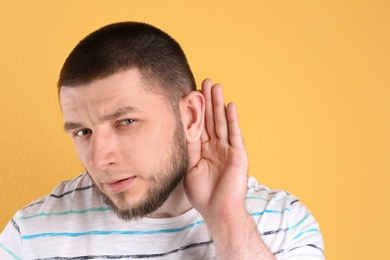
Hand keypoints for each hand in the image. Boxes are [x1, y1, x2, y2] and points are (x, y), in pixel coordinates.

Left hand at [184, 79, 248, 220]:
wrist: (217, 210)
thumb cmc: (202, 194)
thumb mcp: (188, 167)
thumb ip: (187, 148)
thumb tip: (180, 129)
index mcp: (203, 150)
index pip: (198, 125)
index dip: (195, 109)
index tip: (190, 93)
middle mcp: (215, 146)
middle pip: (210, 119)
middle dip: (207, 101)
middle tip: (204, 81)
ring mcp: (227, 149)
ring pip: (221, 122)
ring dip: (219, 104)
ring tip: (216, 86)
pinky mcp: (238, 154)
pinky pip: (234, 134)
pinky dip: (232, 120)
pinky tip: (229, 106)